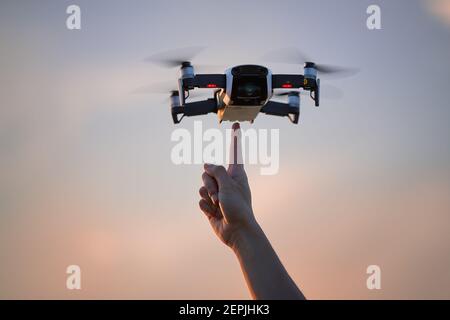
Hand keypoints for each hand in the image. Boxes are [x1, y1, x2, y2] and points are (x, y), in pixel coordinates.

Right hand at [199, 123, 257, 247]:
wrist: (237, 232)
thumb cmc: (238, 207)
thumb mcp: (229, 185)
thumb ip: (216, 171)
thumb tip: (206, 164)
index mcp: (236, 174)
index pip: (234, 152)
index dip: (235, 137)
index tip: (236, 123)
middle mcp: (226, 181)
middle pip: (207, 172)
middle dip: (209, 183)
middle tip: (220, 196)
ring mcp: (218, 193)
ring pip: (202, 186)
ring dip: (208, 196)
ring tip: (218, 206)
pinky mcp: (211, 205)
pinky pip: (200, 200)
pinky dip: (206, 206)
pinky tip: (214, 214)